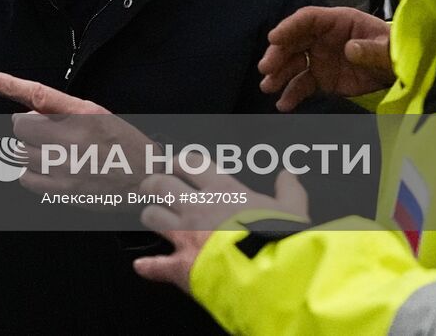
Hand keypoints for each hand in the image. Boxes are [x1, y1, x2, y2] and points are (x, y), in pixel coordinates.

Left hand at [0, 71, 152, 196]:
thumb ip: (63, 111)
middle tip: (45, 132)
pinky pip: (26, 179)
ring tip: (52, 152)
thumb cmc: (123, 146)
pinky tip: (47, 169)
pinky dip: (29, 172)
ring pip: (21, 153)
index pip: (40, 95)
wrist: (146, 182)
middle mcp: (74, 138)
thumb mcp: (99, 116)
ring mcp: (67, 167)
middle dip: (26, 127)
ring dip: (29, 150)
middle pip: (21, 127)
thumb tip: (28, 113)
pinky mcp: (64, 191)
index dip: (10, 85)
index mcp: (85, 114)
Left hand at [132, 170, 308, 291]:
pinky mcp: (181, 266)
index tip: (176, 164)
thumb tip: (288, 176)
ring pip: (152, 216)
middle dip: (153, 184)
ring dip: (151, 217)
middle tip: (153, 187)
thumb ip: (288, 190)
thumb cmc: (280, 239)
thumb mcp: (293, 209)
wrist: (270, 273)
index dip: (180, 162)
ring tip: (153, 218)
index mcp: (222, 190)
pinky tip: (143, 266)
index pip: (191, 164)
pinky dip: (149, 266)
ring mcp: (185, 235)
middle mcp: (197, 207)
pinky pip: (156, 265)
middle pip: (160, 184)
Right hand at [258, 6, 393, 110]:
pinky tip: (283, 104)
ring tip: (268, 87)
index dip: (289, 27)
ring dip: (279, 74)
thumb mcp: (388, 48)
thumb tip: (351, 49)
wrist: (398, 71)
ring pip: (293, 63)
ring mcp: (320, 58)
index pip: (308, 19)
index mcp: (338, 22)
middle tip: (266, 69)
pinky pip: (303, 84)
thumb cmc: (393, 50)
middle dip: (278, 54)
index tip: (273, 38)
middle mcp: (323, 38)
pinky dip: (292, 94)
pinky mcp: (322, 79)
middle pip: (294, 41)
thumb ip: (372, 49)